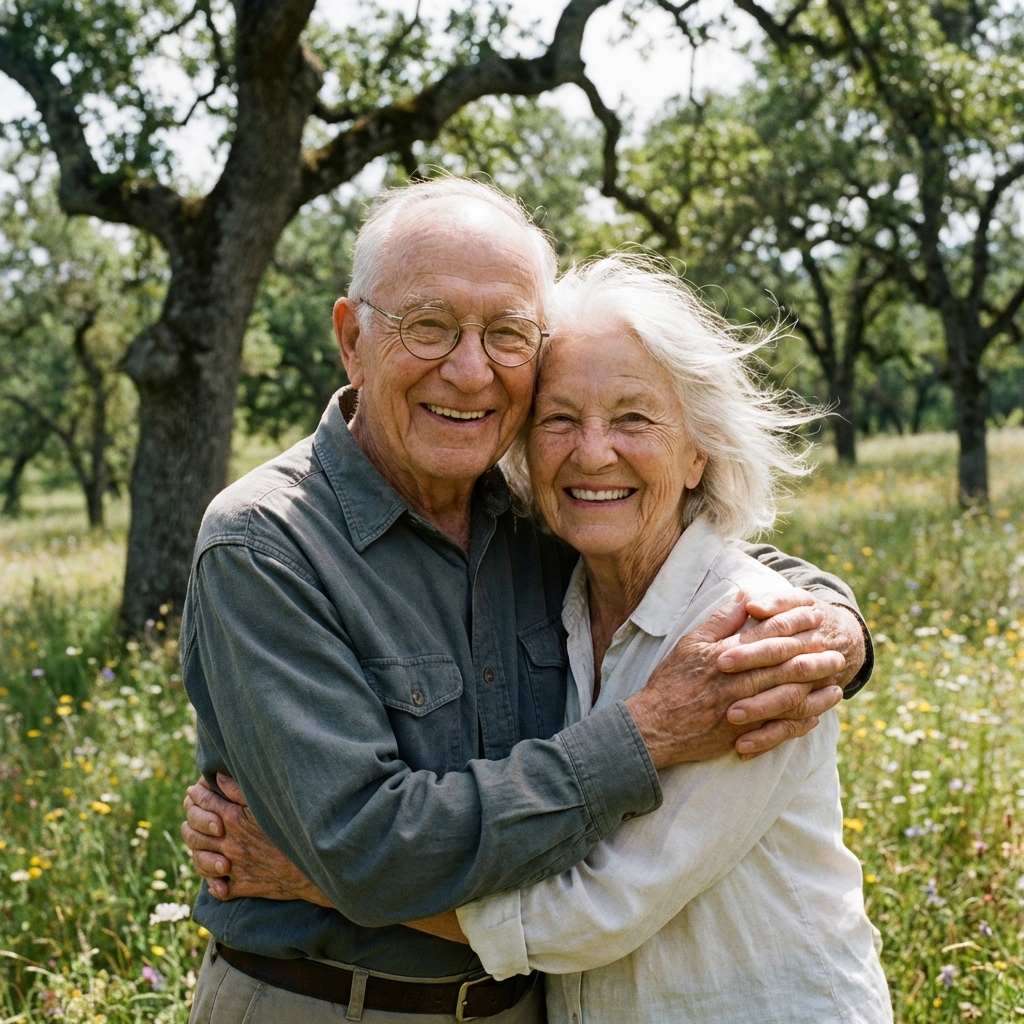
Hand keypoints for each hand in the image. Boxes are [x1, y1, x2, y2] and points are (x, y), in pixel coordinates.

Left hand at [181, 773, 331, 906]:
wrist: (311, 864)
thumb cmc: (292, 828)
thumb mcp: (268, 802)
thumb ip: (240, 789)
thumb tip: (217, 776)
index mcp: (234, 819)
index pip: (205, 803)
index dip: (197, 794)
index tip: (193, 789)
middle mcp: (229, 843)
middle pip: (195, 830)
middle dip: (190, 818)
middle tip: (189, 811)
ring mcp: (232, 867)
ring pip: (200, 859)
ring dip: (194, 848)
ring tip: (193, 839)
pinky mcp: (241, 887)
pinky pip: (217, 888)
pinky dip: (213, 882)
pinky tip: (214, 876)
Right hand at [624, 591, 844, 768]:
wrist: (655, 725)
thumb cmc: (671, 681)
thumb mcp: (691, 643)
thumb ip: (721, 620)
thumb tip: (745, 596)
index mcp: (728, 655)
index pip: (769, 635)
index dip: (796, 625)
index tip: (816, 618)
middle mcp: (739, 681)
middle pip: (786, 666)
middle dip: (816, 659)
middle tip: (838, 653)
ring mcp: (743, 709)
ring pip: (789, 698)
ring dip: (815, 692)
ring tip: (837, 686)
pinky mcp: (743, 733)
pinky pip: (779, 729)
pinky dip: (798, 723)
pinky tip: (814, 718)